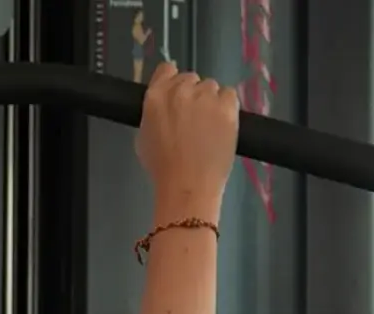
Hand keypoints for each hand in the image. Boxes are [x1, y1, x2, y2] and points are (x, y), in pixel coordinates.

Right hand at [137, 63, 239, 218]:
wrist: (187, 184)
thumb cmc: (161, 167)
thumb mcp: (144, 136)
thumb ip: (153, 113)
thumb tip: (164, 107)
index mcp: (155, 96)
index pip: (166, 69)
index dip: (172, 81)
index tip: (177, 94)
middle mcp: (180, 90)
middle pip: (191, 78)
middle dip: (192, 94)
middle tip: (193, 117)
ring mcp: (206, 96)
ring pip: (211, 87)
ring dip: (210, 101)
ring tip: (208, 125)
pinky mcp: (228, 105)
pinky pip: (230, 95)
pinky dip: (227, 107)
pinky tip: (221, 125)